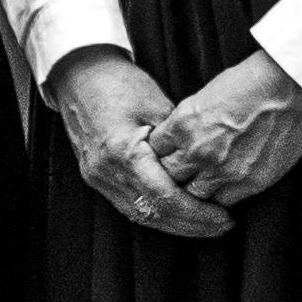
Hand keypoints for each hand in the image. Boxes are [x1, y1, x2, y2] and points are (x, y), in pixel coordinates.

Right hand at [45, 48, 231, 240]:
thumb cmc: (118, 82)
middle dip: (190, 225)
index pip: (165, 197)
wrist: (78, 75)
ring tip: (203, 225)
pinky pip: (128, 206)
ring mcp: (97, 177)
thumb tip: (205, 167)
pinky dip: (155, 214)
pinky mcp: (95, 177)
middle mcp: (106, 171)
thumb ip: (178, 141)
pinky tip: (176, 215)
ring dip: (173, 224)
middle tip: (220, 226)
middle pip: (154, 213)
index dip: (196, 213)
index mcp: (123, 152)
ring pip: (140, 215)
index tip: (223, 216)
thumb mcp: (156, 105)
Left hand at [146, 52, 301, 212]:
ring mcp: (222, 170)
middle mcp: (197, 150)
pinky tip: (224, 187)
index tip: (168, 153)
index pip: (154, 151)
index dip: (160, 153)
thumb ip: (186, 122)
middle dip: (172, 175)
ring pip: (192, 195)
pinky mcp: (249, 182)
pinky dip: (220, 197)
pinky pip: (222, 202)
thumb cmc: (250, 81)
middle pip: (168, 177)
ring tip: (202, 183)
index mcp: (182, 124)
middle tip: (182, 173)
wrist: (291, 86)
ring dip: (195, 189)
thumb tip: (176, 138)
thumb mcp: (204, 95)